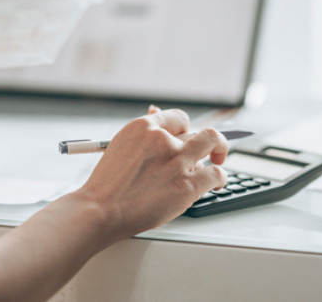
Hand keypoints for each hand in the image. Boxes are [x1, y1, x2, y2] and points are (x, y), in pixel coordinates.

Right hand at [76, 106, 227, 241]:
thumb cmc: (108, 182)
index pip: (179, 118)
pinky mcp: (188, 185)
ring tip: (217, 161)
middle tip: (209, 149)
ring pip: (213, 143)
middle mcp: (163, 139)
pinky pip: (217, 173)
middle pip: (198, 130)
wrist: (101, 209)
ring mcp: (177, 161)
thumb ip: (144, 133)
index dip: (186, 128)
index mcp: (144, 126)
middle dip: (205, 140)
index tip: (188, 136)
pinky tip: (216, 183)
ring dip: (217, 152)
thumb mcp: (121, 145)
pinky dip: (220, 177)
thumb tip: (156, 113)